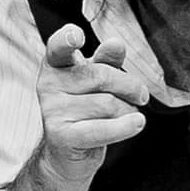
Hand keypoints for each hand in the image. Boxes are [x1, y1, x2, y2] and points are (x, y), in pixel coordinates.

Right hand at [34, 23, 148, 190]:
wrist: (66, 154)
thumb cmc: (84, 109)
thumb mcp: (97, 80)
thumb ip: (107, 60)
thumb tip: (115, 43)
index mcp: (55, 65)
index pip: (59, 46)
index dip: (67, 39)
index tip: (77, 36)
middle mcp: (48, 85)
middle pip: (102, 76)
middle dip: (130, 86)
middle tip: (140, 95)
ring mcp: (52, 110)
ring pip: (108, 104)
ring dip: (127, 111)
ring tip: (125, 116)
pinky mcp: (61, 135)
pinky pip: (102, 129)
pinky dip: (124, 127)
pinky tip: (137, 123)